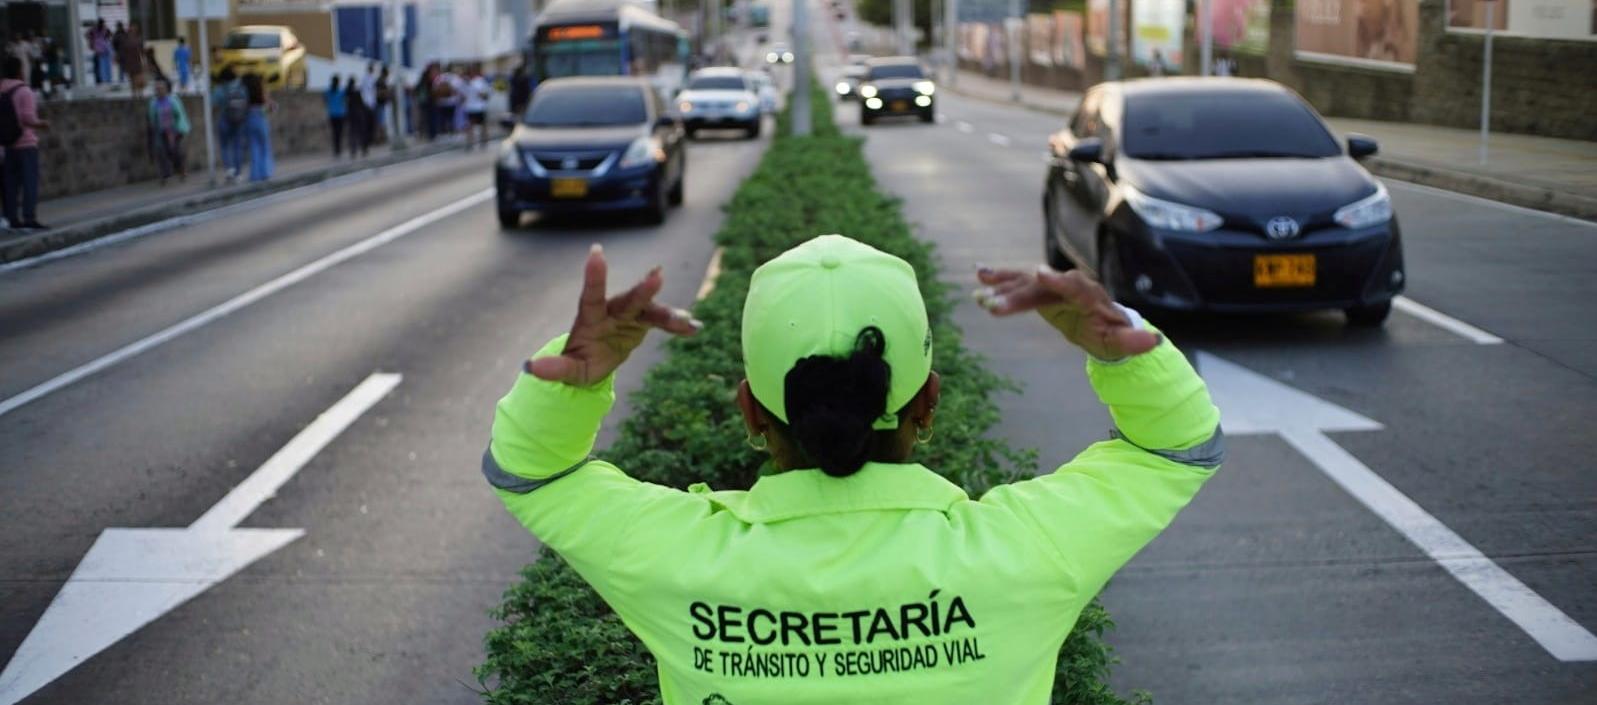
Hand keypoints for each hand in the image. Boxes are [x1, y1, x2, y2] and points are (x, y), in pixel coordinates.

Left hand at [527, 244, 701, 385]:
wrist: (596, 362)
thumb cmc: (578, 363)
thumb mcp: (568, 370)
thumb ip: (554, 369)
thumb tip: (530, 369)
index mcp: (590, 318)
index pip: (591, 295)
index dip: (594, 275)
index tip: (597, 252)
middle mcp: (612, 311)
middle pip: (628, 300)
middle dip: (643, 290)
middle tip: (658, 275)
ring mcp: (629, 315)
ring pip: (650, 311)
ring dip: (667, 315)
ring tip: (684, 321)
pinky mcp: (643, 323)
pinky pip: (662, 322)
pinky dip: (677, 325)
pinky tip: (694, 328)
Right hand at [974, 264, 1160, 360]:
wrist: (1100, 321)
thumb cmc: (1110, 333)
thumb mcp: (1121, 342)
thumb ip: (1134, 342)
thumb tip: (1155, 342)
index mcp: (1089, 295)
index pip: (1073, 286)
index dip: (1056, 281)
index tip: (1039, 273)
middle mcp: (1069, 283)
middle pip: (1042, 286)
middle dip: (1018, 294)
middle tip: (993, 306)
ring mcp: (1053, 283)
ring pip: (1026, 280)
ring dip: (1003, 284)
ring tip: (980, 283)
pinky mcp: (1039, 286)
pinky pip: (1018, 281)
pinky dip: (1000, 279)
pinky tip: (978, 276)